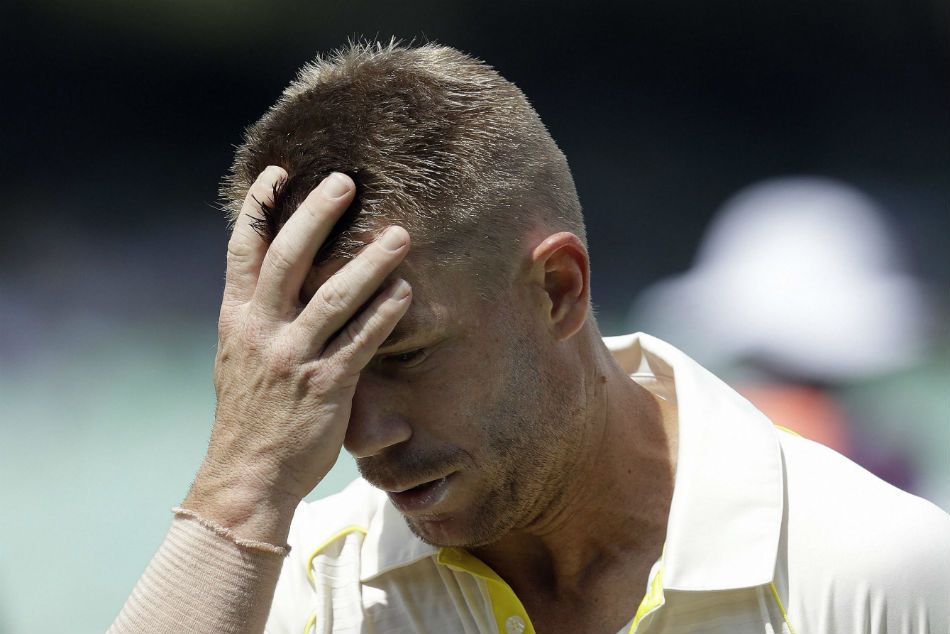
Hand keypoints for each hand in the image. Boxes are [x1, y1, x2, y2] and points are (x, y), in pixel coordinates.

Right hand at [183, 167, 410, 541]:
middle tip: (344, 181)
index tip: (278, 171)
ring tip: (399, 234)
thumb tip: (274, 281)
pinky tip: (405, 291)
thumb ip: (257, 317)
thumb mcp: (238, 359)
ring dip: (369, 262)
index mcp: (237, 319)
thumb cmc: (250, 416)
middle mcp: (262, 331)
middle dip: (315, 215)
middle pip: (288, 259)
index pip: (243, 250)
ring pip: (334, 297)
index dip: (259, 207)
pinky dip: (384, 314)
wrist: (248, 476)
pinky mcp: (326, 386)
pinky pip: (361, 341)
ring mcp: (294, 358)